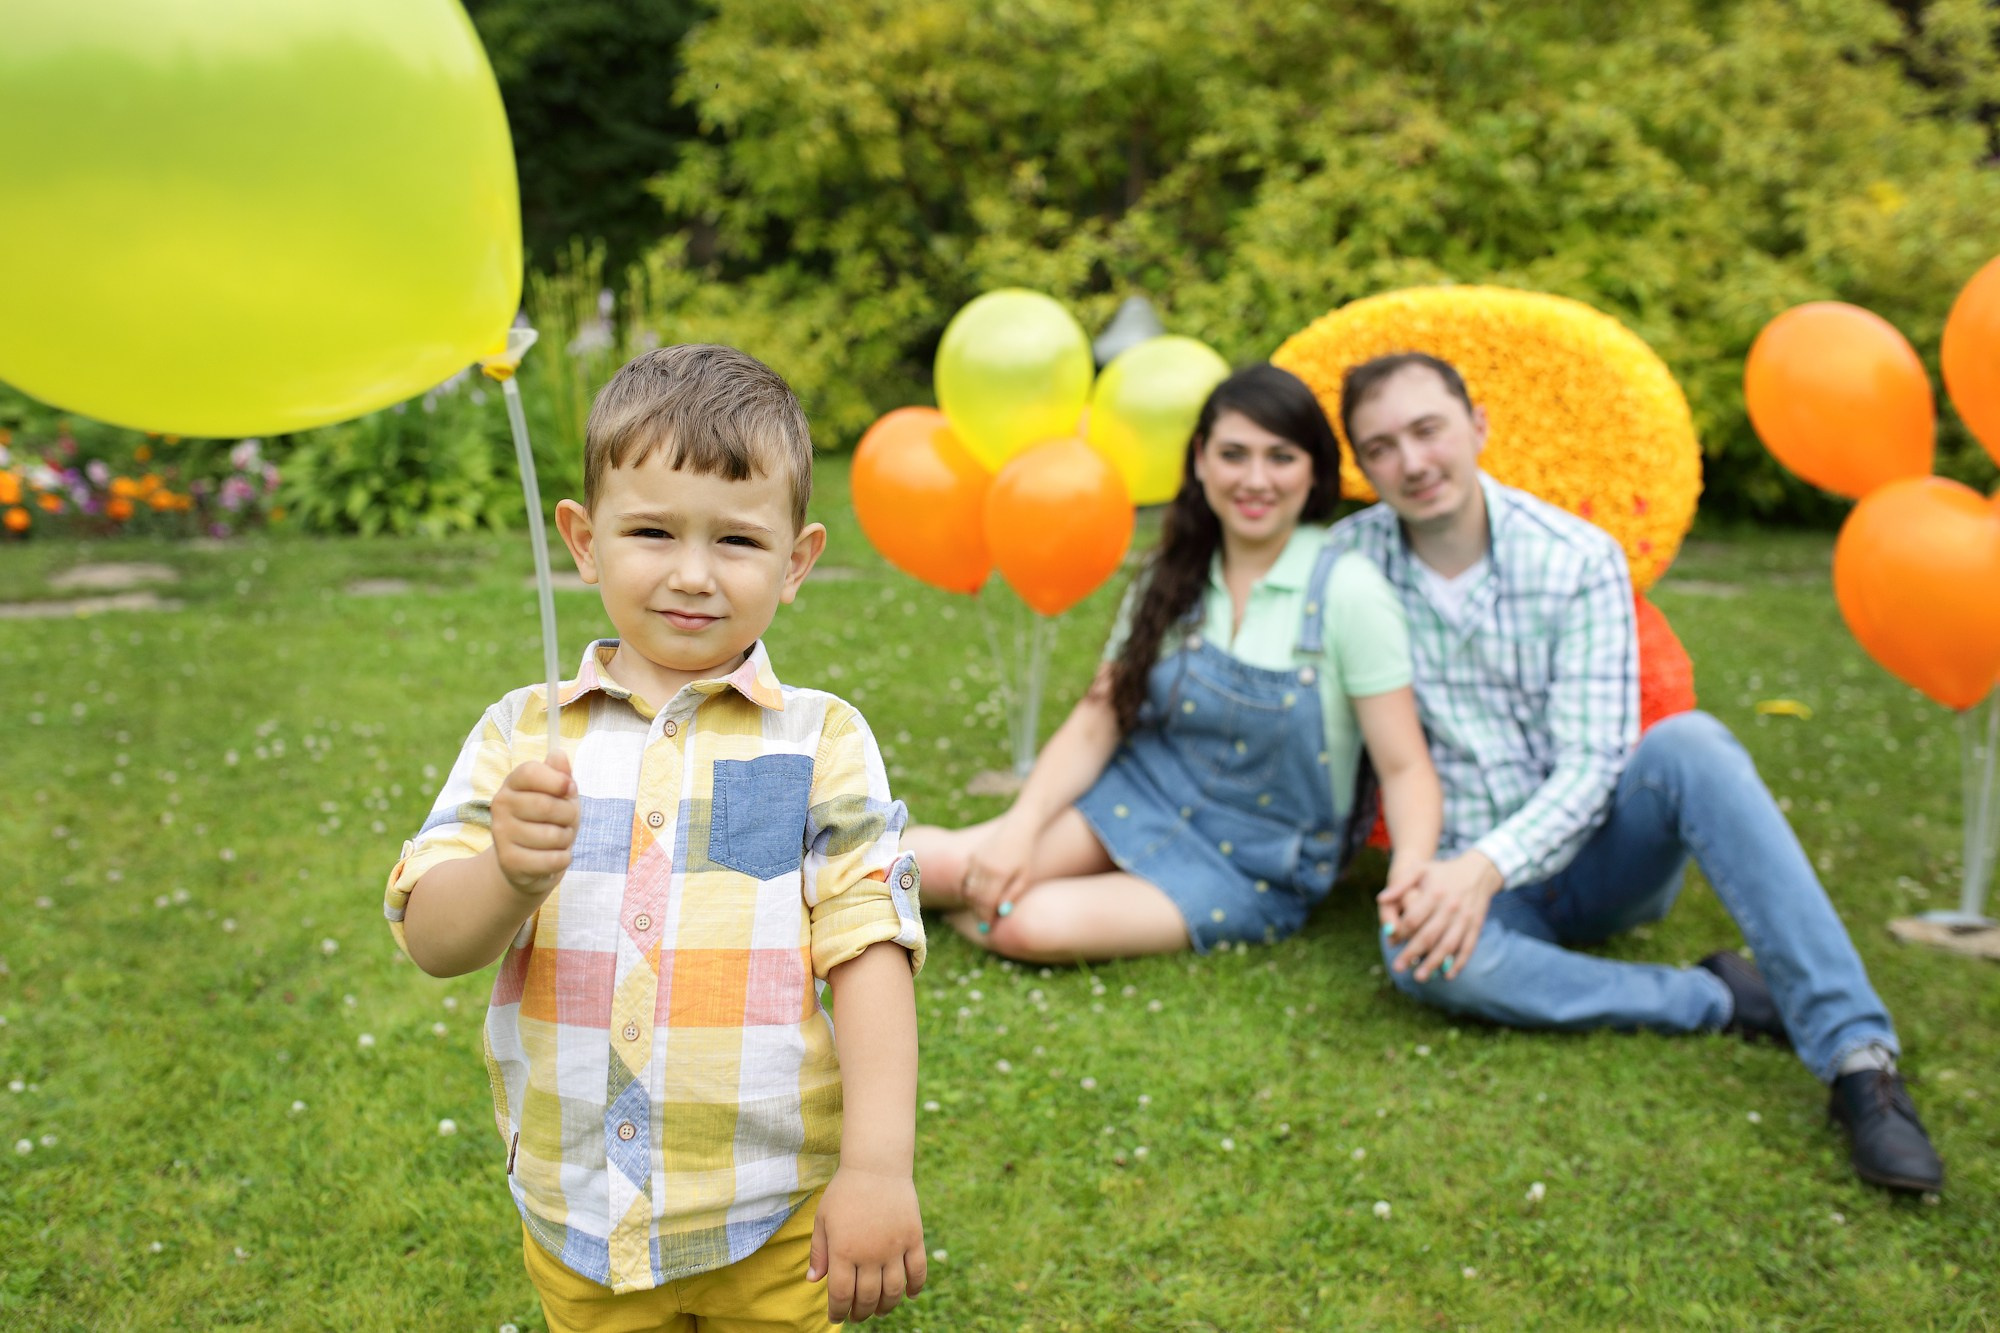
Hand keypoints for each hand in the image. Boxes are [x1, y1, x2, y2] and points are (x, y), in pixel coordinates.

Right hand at [490, 752, 578, 896]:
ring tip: (557, 839)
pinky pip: (552, 859)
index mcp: (513, 783)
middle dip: (569, 815)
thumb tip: (559, 754)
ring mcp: (501, 834)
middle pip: (546, 805)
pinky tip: (553, 856)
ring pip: (553, 835)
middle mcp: (500, 805)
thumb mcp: (558, 795)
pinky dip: (563, 859)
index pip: (530, 772)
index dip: (557, 780)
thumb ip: (560, 774)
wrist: (527, 861)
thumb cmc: (547, 821)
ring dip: (566, 839)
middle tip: (566, 821)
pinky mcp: (509, 861)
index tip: (570, 789)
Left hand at [806, 1165, 925, 1322]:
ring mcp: (894, 1247)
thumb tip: (813, 1281)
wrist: (876, 1165)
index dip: (838, 1312)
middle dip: (861, 1313)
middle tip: (857, 1315)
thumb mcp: (823, 1218)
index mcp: (844, 1250)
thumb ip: (819, 1251)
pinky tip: (909, 1295)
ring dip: (886, 1307)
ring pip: (893, 1291)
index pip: (841, 1295)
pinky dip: (915, 1288)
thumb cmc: (845, 1191)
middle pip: (868, 1298)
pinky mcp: (913, 1238)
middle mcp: (870, 1253)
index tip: (836, 1317)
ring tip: (880, 1310)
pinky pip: (918, 1271)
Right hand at [961, 811, 1037, 924]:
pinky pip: (965, 878)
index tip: (988, 928)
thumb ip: (1012, 895)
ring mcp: (975, 860)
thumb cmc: (1025, 854)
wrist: (1018, 828)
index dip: (986, 917)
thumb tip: (999, 913)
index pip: (987, 903)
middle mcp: (984, 867)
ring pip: (968, 889)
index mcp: (999, 873)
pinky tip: (975, 896)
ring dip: (973, 902)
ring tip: (981, 911)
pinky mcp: (972, 856)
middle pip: (975, 898)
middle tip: (983, 923)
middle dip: (978, 912)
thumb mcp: (1024, 877)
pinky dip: (968, 889)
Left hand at [1382, 851, 1501, 983]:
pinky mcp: (1476, 925)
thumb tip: (1380, 899)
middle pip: (1429, 935)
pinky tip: (1448, 975)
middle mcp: (1450, 907)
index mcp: (1434, 893)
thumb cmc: (1442, 871)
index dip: (1400, 932)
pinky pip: (1468, 947)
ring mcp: (1465, 918)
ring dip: (1434, 962)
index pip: (1413, 918)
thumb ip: (1400, 884)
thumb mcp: (1420, 869)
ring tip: (1419, 977)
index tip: (1390, 943)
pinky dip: (1459, 962)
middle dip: (1412, 953)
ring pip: (1448, 944)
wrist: (1478, 871)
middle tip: (1398, 968)